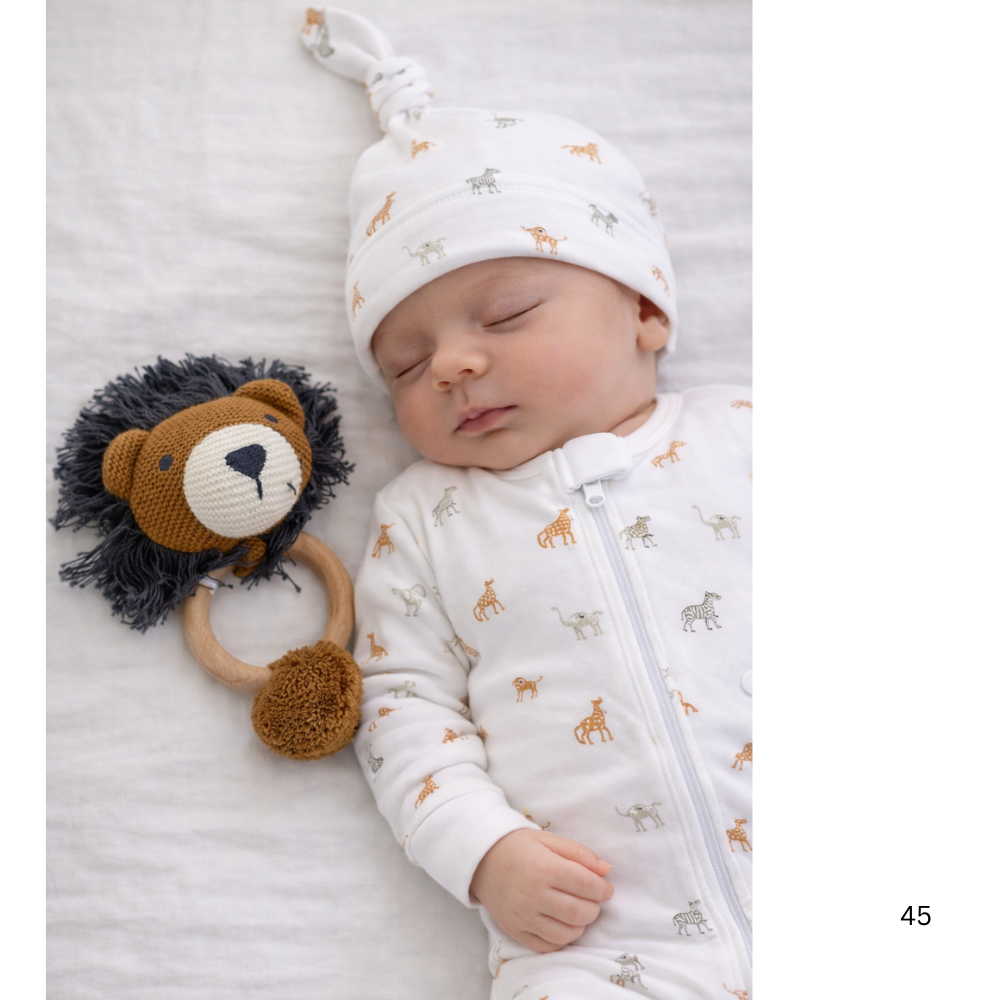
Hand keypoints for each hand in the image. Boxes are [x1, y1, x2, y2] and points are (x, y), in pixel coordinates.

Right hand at [469, 828, 613, 952]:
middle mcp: (533, 895)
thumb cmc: (518, 847)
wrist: (481, 861)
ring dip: (581, 925)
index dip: (602, 889)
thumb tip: (607, 870)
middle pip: (579, 913)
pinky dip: (562, 939)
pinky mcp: (516, 932)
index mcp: (543, 868)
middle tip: (593, 899)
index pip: (585, 885)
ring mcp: (523, 917)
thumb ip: (579, 853)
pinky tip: (562, 924)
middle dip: (594, 908)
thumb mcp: (548, 840)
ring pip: (567, 933)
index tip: (606, 888)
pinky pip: (548, 946)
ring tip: (578, 911)